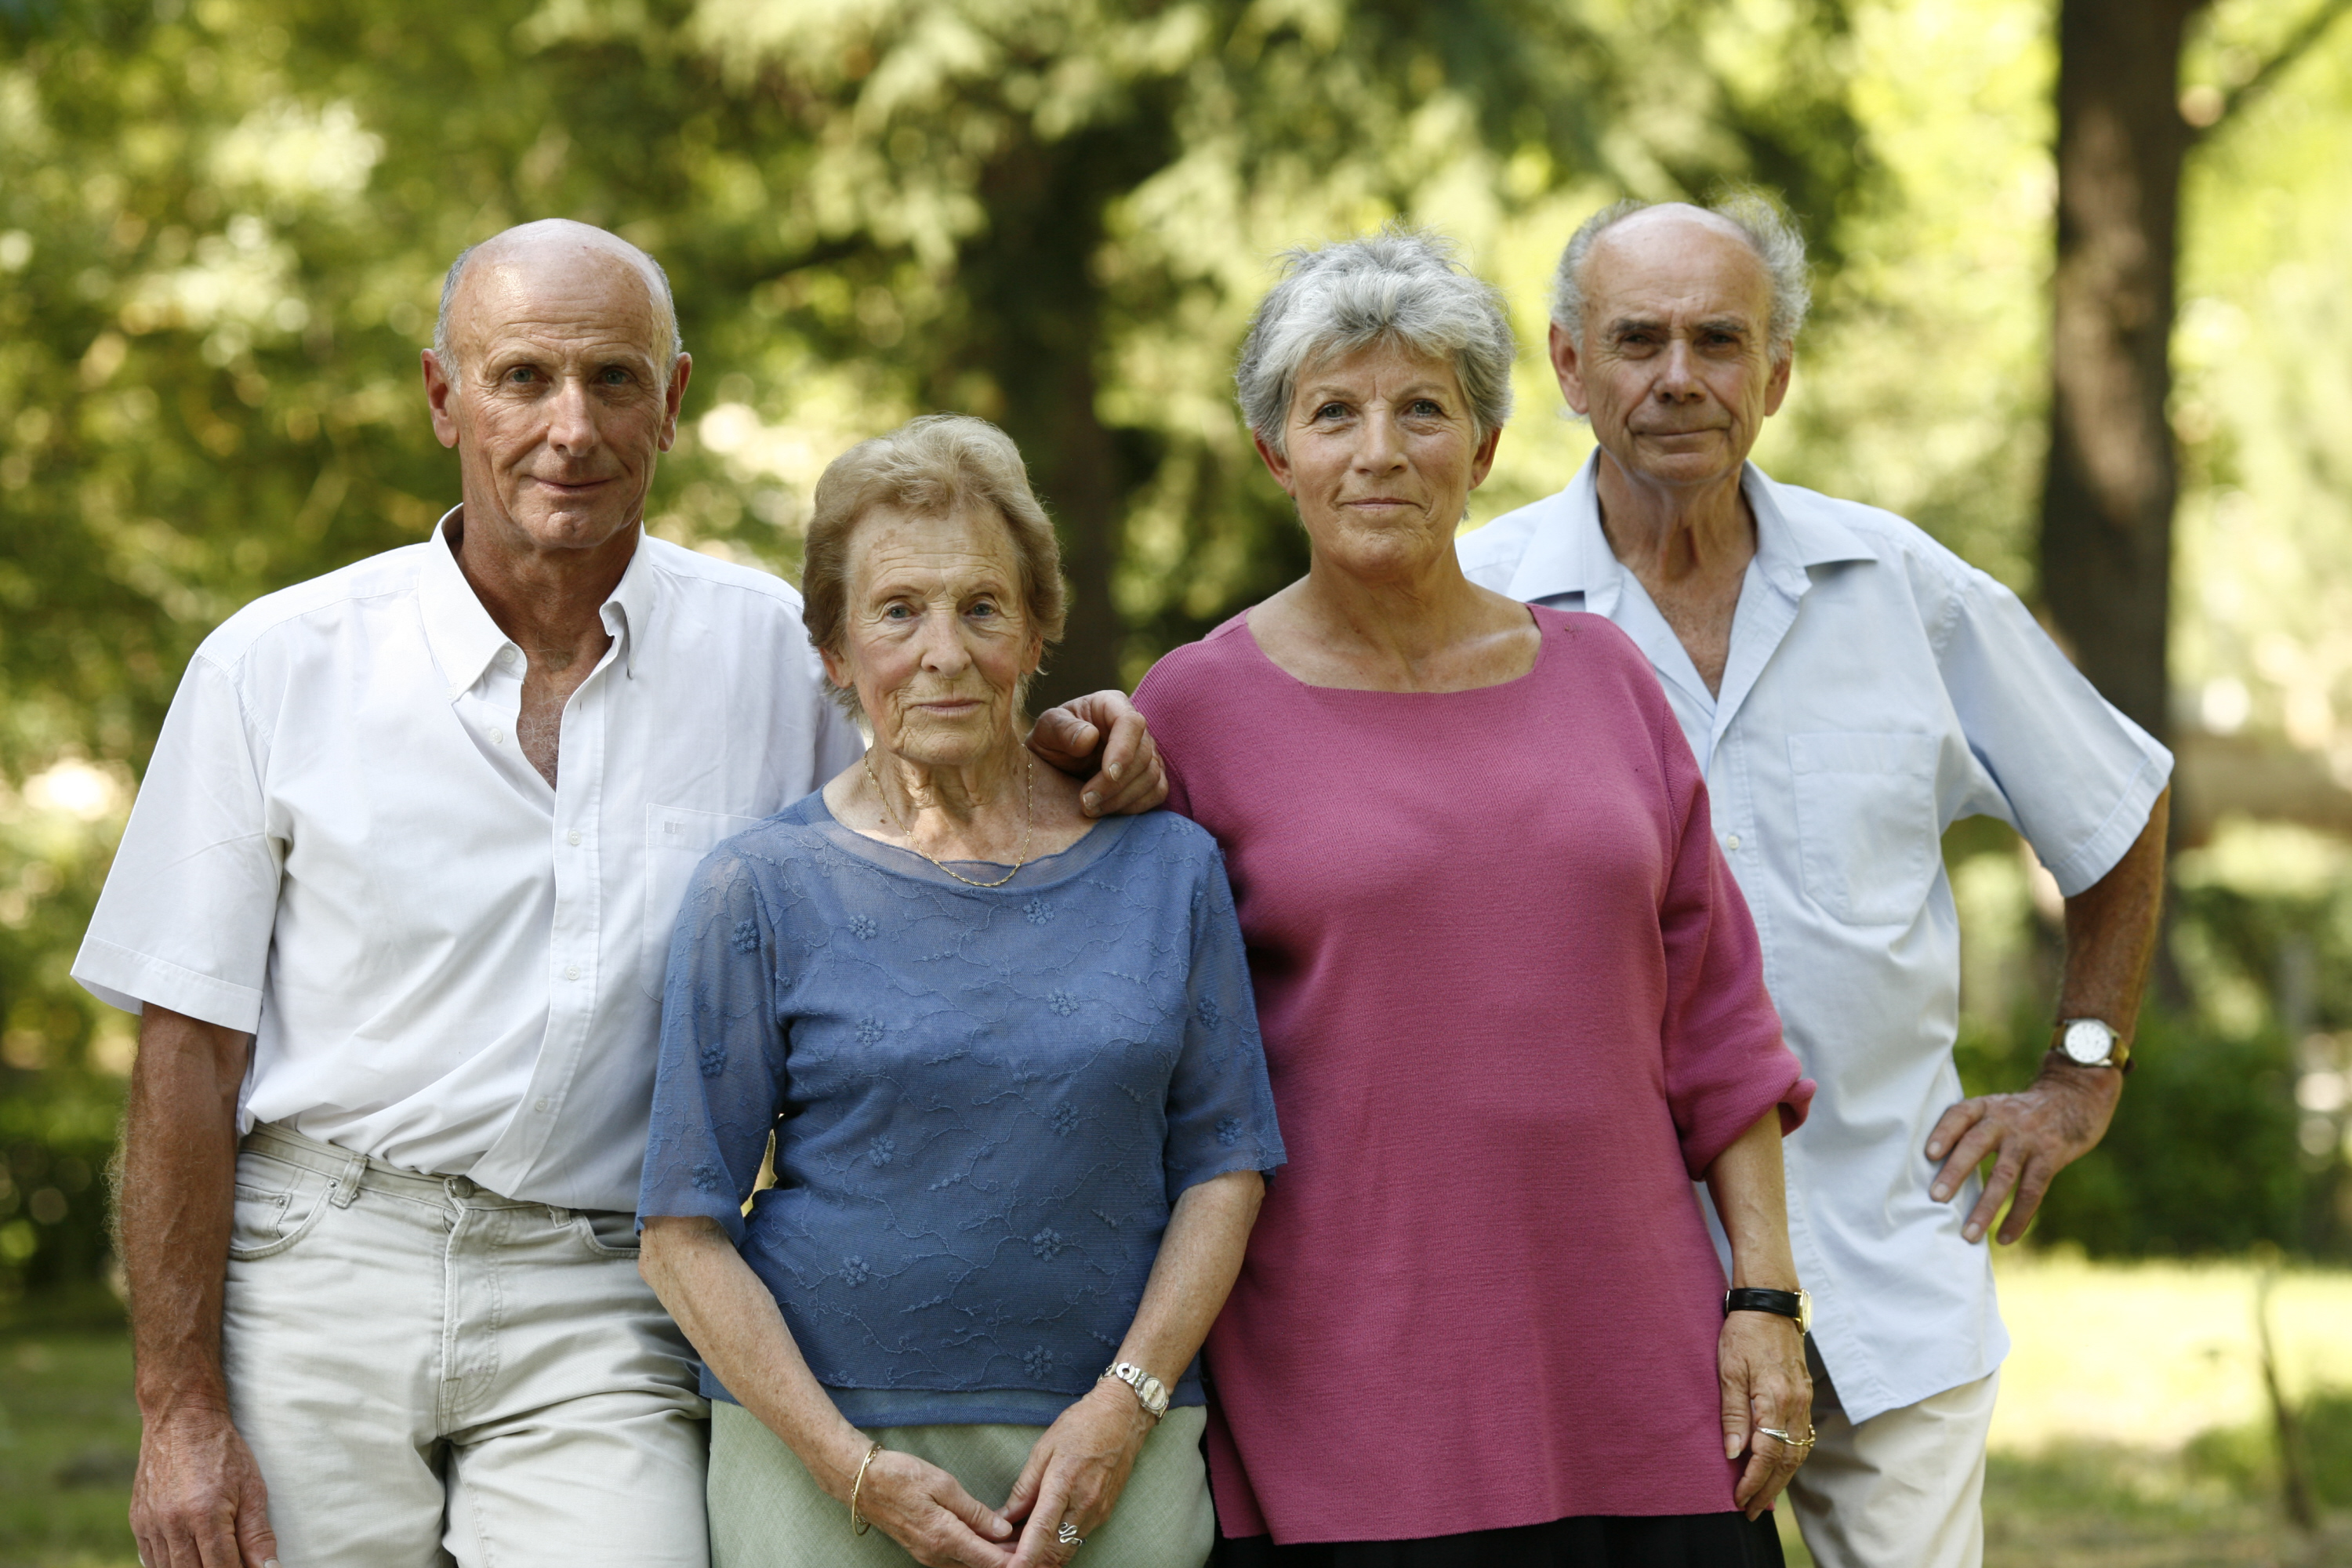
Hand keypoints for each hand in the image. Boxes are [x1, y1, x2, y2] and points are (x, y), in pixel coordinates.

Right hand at [130, 1404, 279, 1567]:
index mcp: (205, 1514)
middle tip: (232, 1562)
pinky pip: (151, 1560)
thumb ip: (258, 1535)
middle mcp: (172, 1523)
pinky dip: (170, 1565)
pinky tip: (190, 1558)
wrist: (181, 1419)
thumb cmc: (223, 1451)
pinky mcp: (137, 1522)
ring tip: (214, 1558)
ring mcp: (150, 1524)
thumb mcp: (252, 1488)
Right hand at [847, 1444, 1018, 1567]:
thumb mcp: (943, 1485)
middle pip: (981, 1566)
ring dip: (992, 1556)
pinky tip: (989, 1538)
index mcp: (945, 1538)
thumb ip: (975, 1512)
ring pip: (969, 1564)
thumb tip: (1003, 1531)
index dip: (1015, 1560)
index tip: (1035, 1552)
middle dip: (1007, 1558)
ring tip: (1017, 1540)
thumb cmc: (901, 1476)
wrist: (862, 1482)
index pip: (989, 1561)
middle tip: (1033, 1543)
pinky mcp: (923, 1549)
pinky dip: (976, 1552)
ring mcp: (928, 1555)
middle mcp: (936, 1554)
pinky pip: (956, 1558)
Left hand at [1001, 1381, 1153, 1565]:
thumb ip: (1024, 1487)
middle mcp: (1085, 1503)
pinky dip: (1059, 1547)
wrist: (1122, 1417)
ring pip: (1067, 1550)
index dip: (1026, 1555)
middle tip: (1006, 1561)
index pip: (1042, 1529)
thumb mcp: (1044, 1449)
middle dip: (1031, 1562)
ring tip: (1020, 1554)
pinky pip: (1078, 1539)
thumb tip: (1005, 1517)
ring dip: (1044, 1558)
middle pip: (1055, 1551)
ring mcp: (1097, 1512)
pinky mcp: (1104, 1514)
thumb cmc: (1081, 1426)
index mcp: (1064, 1482)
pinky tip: (1043, 1541)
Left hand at [1028, 692, 1165, 817]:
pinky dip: (1135, 806)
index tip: (1109, 774)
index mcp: (1111, 705)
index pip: (1131, 722)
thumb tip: (1089, 737)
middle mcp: (1135, 727)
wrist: (1054, 765)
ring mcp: (1147, 752)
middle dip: (1116, 784)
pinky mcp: (1151, 776)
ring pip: (1152, 776)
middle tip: (1086, 802)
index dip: (1124, 749)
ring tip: (1090, 810)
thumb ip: (1061, 729)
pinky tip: (1108, 812)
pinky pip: (1157, 792)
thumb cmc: (1050, 742)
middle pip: (1143, 754)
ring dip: (1122, 799)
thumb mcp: (1045, 731)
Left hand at [1718, 1311, 1810, 1519]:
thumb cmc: (1743, 1333)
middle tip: (1750, 1511)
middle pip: (1786, 1460)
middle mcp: (1795, 1404)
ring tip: (1762, 1498)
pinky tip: (1778, 1469)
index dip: (1754, 1481)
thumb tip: (1734, 1453)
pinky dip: (1790, 1459)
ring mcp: (1803, 1400)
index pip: (1767, 1454)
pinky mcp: (1803, 1396)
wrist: (1769, 1304)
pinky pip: (1801, 1437)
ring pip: (1797, 1451)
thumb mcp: (1728, 1370)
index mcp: (1775, 1399)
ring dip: (1781, 1478)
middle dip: (1768, 1488)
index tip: (1739, 1500)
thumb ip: (1732, 1413)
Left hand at [1925, 1056, 2122, 1243]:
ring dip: (1985, 1206)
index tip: (1929, 1154)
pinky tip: (2004, 1238)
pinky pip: (2032, 1190)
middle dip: (1956, 1171)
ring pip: (2004, 1174)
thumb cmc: (2020, 1112)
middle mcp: (2004, 1120)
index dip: (1944, 1132)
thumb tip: (1932, 1168)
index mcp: (1985, 1107)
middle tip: (1936, 1197)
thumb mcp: (1995, 1108)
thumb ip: (1971, 1129)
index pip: (1959, 1115)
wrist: (2073, 1097)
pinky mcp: (2051, 1157)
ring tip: (1969, 1234)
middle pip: (1976, 1144)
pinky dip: (2017, 1217)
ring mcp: (2028, 1139)